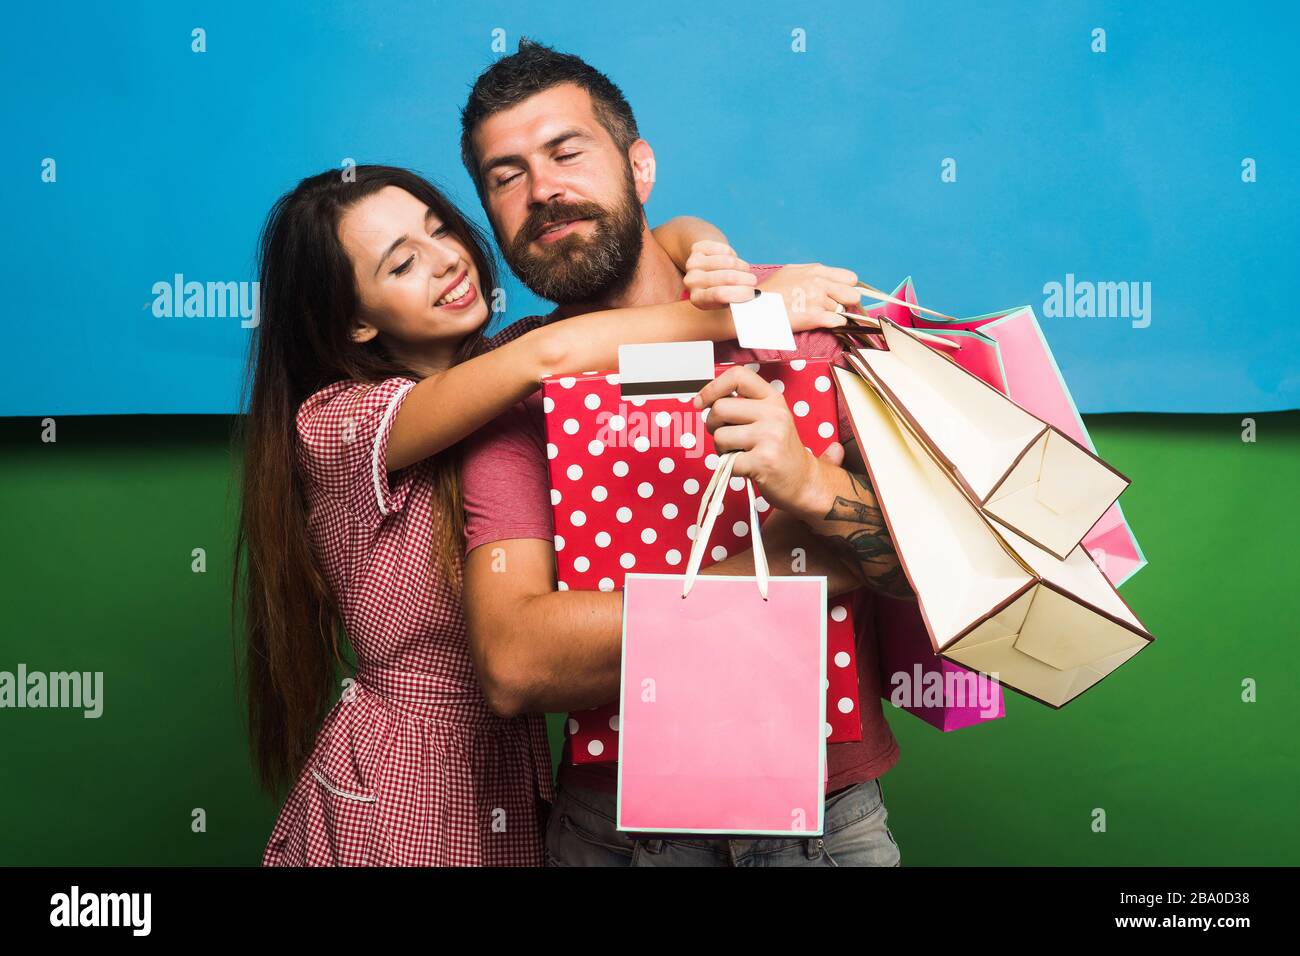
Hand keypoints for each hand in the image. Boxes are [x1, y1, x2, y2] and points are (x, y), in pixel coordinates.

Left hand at [682, 240, 758, 308]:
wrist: (706, 270)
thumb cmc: (722, 289)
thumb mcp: (726, 301)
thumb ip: (736, 301)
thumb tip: (754, 295)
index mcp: (698, 299)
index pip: (719, 294)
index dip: (740, 292)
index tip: (754, 293)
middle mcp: (691, 281)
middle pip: (727, 277)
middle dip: (746, 279)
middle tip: (753, 281)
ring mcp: (692, 263)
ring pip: (728, 262)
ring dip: (743, 267)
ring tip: (745, 271)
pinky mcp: (697, 248)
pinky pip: (724, 250)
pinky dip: (734, 255)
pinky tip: (732, 261)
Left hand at [693, 365, 845, 518]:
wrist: (803, 480)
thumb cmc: (777, 448)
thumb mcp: (768, 417)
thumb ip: (742, 405)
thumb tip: (703, 400)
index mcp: (773, 398)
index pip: (738, 376)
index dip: (712, 387)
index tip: (701, 402)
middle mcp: (774, 413)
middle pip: (720, 409)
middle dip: (713, 425)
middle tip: (726, 436)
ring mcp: (770, 437)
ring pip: (719, 436)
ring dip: (722, 449)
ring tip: (740, 452)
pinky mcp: (763, 461)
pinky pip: (727, 461)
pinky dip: (730, 467)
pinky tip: (747, 466)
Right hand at [757, 263, 860, 332]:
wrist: (754, 308)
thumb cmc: (769, 292)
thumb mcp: (791, 272)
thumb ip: (812, 273)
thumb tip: (827, 279)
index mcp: (815, 271)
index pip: (850, 278)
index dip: (847, 288)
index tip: (840, 295)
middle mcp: (819, 283)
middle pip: (852, 295)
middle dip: (847, 303)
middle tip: (836, 308)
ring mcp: (817, 299)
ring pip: (842, 311)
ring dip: (834, 315)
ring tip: (817, 315)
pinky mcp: (814, 316)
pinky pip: (838, 322)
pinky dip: (834, 325)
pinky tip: (822, 323)